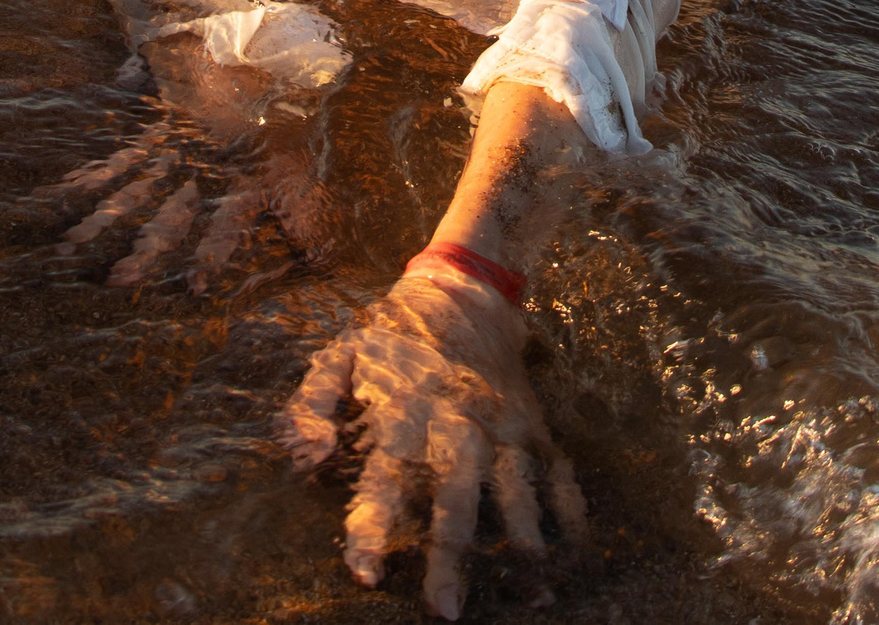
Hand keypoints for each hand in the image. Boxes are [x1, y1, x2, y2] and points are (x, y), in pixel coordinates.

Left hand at [284, 260, 585, 617]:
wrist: (467, 286)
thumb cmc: (393, 331)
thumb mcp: (339, 355)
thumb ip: (311, 407)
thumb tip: (305, 462)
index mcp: (405, 412)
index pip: (385, 480)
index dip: (372, 528)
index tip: (365, 576)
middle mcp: (458, 423)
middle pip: (455, 497)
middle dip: (451, 556)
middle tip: (445, 610)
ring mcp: (501, 424)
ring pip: (515, 490)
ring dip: (522, 542)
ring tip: (531, 591)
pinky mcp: (530, 422)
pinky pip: (555, 469)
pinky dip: (567, 508)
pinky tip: (573, 549)